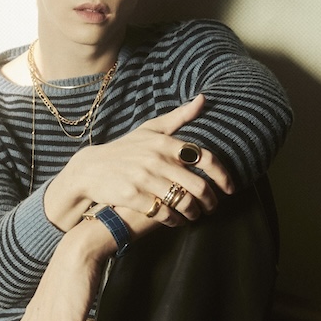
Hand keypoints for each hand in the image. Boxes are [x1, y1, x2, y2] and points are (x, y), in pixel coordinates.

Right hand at [50, 96, 233, 228]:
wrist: (90, 170)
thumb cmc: (125, 149)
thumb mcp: (149, 129)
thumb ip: (178, 117)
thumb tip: (204, 99)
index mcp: (165, 142)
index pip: (205, 158)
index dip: (223, 176)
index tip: (230, 188)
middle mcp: (156, 159)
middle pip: (199, 186)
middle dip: (210, 201)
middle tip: (212, 208)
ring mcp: (144, 178)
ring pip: (183, 202)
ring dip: (194, 213)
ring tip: (195, 215)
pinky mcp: (133, 196)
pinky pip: (164, 213)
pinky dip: (175, 220)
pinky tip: (176, 221)